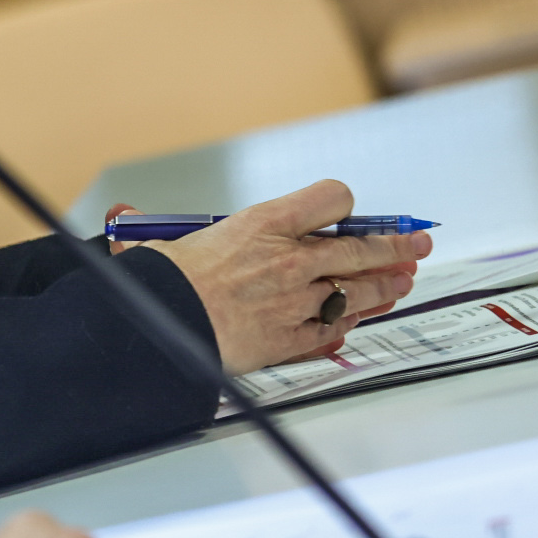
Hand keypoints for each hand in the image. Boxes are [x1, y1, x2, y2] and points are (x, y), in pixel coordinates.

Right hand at [134, 181, 428, 372]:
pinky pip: (335, 329)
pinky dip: (347, 323)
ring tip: (401, 281)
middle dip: (396, 245)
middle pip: (362, 248)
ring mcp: (298, 300)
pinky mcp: (292, 337)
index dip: (343, 204)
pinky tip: (356, 318)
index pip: (332, 199)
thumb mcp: (159, 243)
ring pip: (360, 289)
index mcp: (264, 225)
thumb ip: (155, 230)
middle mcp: (291, 259)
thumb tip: (124, 217)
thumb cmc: (161, 286)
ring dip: (386, 285)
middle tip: (413, 244)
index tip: (348, 212)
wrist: (162, 330)